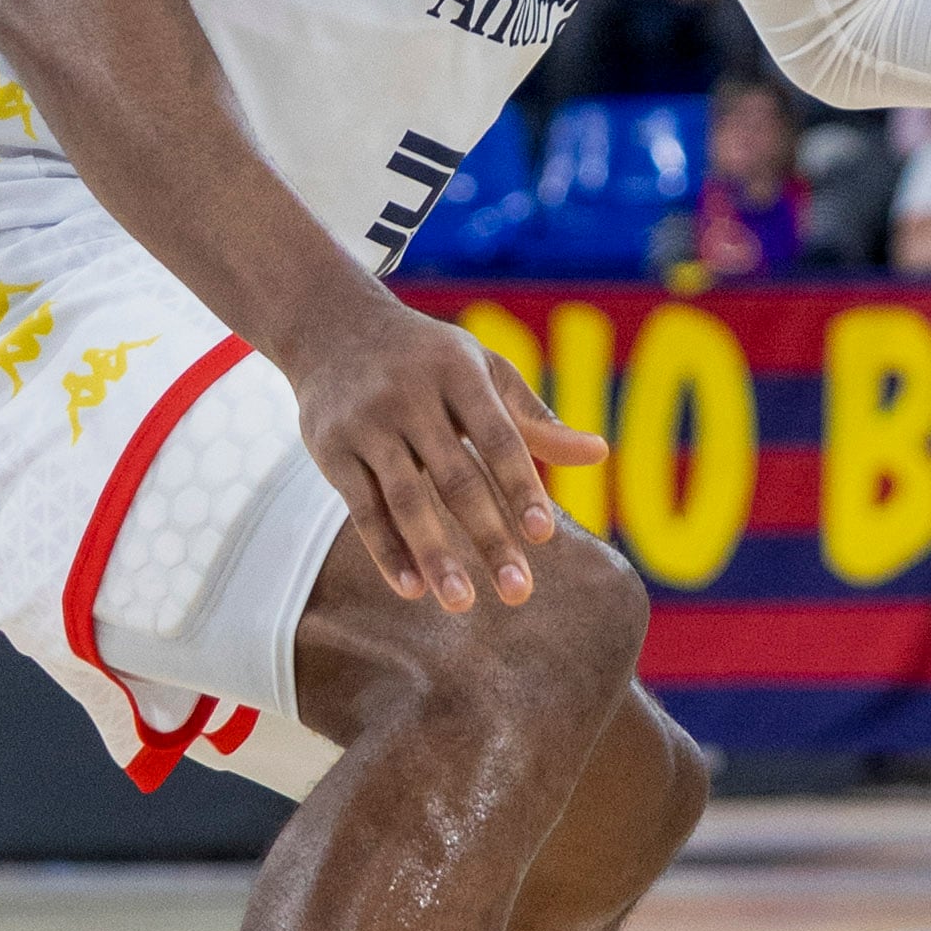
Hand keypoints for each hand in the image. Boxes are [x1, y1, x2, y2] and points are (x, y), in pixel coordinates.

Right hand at [284, 302, 606, 612]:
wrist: (333, 327)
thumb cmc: (429, 359)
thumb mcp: (484, 372)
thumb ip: (536, 419)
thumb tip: (600, 454)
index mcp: (460, 372)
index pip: (499, 438)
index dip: (521, 487)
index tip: (544, 537)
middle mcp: (411, 394)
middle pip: (456, 477)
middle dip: (488, 537)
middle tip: (518, 593)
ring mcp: (367, 422)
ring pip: (405, 498)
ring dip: (435, 553)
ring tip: (461, 603)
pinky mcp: (330, 447)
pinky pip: (362, 506)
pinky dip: (386, 549)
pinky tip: (413, 589)